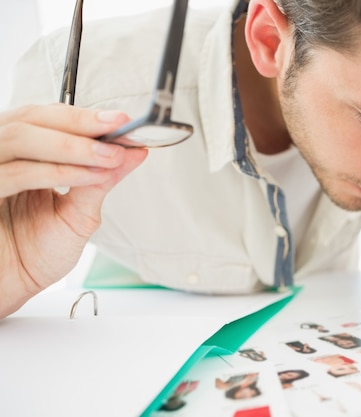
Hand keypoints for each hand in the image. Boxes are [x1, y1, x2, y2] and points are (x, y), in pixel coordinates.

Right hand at [0, 104, 147, 317]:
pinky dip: (56, 171)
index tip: (120, 121)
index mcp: (22, 156)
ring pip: (21, 137)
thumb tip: (134, 152)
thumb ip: (102, 180)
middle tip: (117, 131)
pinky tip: (88, 175)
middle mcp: (1, 158)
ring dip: (72, 146)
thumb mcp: (79, 213)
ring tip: (109, 157)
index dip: (83, 116)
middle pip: (31, 118)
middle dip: (79, 124)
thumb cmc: (35, 254)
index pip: (47, 119)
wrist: (10, 288)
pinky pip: (15, 172)